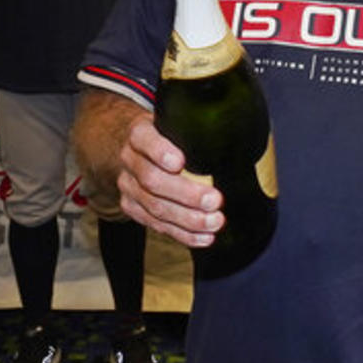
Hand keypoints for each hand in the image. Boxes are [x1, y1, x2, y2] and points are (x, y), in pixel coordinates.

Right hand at [111, 114, 224, 248]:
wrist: (140, 152)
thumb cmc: (169, 137)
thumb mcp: (178, 125)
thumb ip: (196, 133)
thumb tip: (233, 140)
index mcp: (139, 133)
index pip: (144, 139)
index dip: (160, 152)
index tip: (180, 162)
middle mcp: (129, 159)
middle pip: (152, 179)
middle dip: (186, 194)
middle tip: (214, 200)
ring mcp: (128, 186)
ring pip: (155, 207)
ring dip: (188, 219)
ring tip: (215, 222)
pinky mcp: (132, 208)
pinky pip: (157, 225)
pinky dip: (184, 233)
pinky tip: (204, 236)